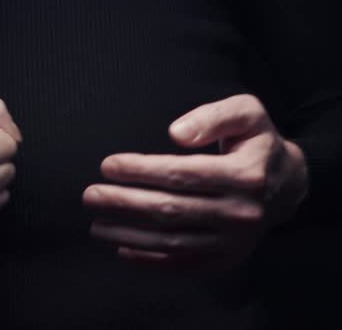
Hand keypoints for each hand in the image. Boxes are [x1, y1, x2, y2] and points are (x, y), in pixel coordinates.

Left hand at [83, 94, 307, 270]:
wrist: (286, 185)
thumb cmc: (256, 143)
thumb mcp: (247, 114)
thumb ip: (213, 117)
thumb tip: (175, 133)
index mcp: (245, 174)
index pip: (182, 173)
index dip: (140, 170)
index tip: (108, 165)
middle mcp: (241, 212)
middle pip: (170, 209)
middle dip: (124, 203)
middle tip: (90, 196)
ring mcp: (234, 241)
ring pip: (172, 241)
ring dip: (128, 235)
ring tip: (96, 225)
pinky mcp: (226, 259)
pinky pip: (183, 264)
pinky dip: (150, 261)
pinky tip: (122, 250)